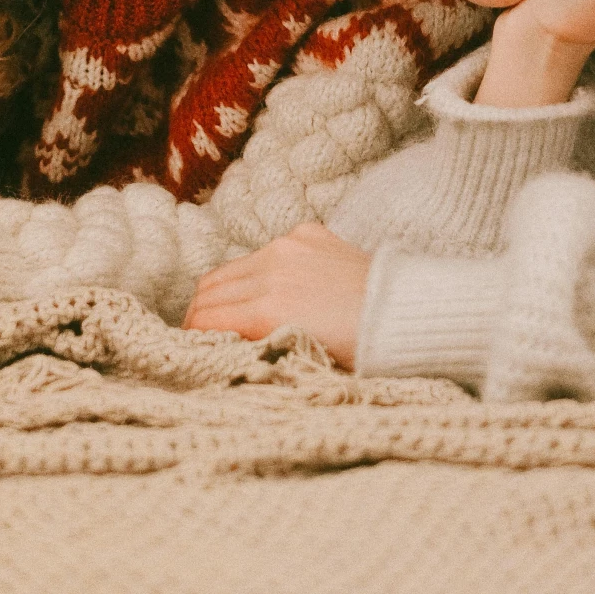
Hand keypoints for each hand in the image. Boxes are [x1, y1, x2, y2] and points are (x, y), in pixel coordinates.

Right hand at [185, 224, 370, 369]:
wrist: (404, 313)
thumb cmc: (358, 351)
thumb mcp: (301, 361)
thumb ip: (256, 349)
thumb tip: (222, 349)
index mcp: (267, 308)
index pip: (204, 316)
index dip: (190, 335)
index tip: (190, 349)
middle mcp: (271, 268)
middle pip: (210, 287)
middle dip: (199, 312)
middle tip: (200, 332)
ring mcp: (288, 245)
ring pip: (233, 265)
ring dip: (224, 289)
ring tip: (227, 312)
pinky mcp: (306, 232)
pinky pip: (266, 250)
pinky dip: (257, 270)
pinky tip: (270, 288)